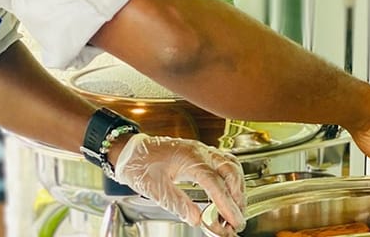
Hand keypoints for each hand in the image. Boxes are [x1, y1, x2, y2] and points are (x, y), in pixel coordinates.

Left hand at [113, 133, 245, 229]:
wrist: (131, 151)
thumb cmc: (140, 165)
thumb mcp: (156, 188)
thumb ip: (178, 203)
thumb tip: (196, 219)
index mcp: (189, 158)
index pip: (215, 183)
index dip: (227, 203)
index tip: (233, 220)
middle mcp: (200, 151)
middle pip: (230, 171)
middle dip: (238, 196)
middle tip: (237, 218)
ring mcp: (202, 151)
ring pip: (231, 165)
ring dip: (238, 187)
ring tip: (236, 208)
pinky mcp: (201, 154)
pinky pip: (225, 162)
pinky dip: (232, 178)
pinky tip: (231, 191)